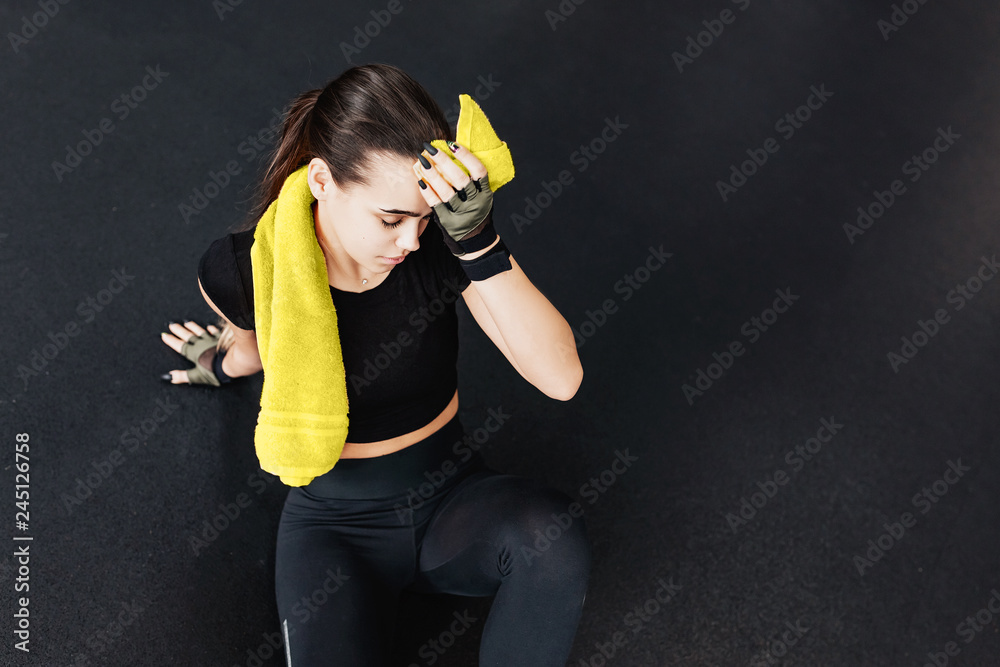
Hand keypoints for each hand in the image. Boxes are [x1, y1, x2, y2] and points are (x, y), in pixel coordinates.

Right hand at [160, 320, 221, 384]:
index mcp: (194, 353)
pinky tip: (209, 326)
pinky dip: (211, 329)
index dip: (171, 341)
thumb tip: (168, 377)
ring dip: (193, 327)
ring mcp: (212, 340)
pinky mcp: (222, 339)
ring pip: (200, 332)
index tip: (164, 335)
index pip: (180, 346)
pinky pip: (215, 332)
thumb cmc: (215, 371)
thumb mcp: (196, 376)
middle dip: (179, 330)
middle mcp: (201, 344)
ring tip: (186, 322)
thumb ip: (182, 376)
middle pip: (188, 336)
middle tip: (172, 325)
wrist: (233, 362)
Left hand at [412, 141, 495, 255]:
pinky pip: (437, 205)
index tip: (452, 145)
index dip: (466, 156)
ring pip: (447, 192)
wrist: (476, 241)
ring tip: (422, 161)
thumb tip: (454, 151)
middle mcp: (476, 203)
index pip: (479, 171)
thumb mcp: (482, 196)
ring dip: (433, 175)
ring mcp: (462, 214)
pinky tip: (420, 181)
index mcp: (486, 193)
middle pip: (460, 179)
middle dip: (443, 161)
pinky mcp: (449, 223)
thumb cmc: (476, 212)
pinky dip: (428, 193)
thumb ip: (473, 179)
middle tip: (430, 148)